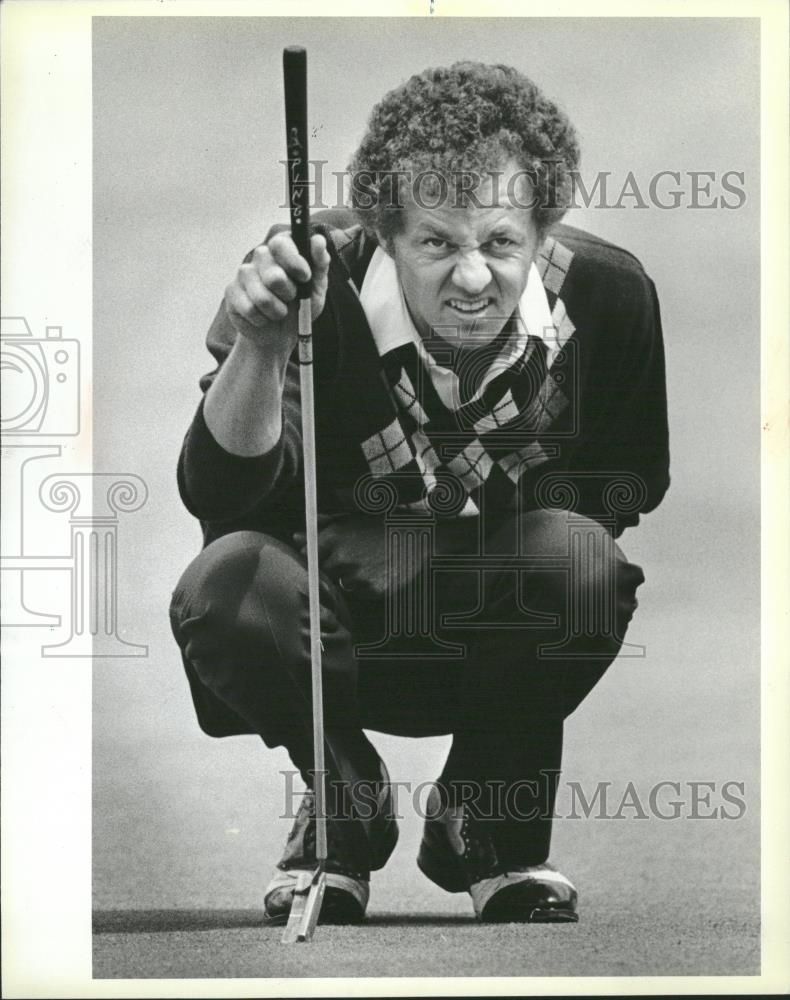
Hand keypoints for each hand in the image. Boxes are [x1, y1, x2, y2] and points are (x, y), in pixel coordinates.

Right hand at [224, 230, 330, 352]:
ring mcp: (244, 272)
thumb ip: (320, 263)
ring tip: (279, 312)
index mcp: (282, 249)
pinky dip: (262, 320)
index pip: (280, 244)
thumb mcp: (317, 287)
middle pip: (273, 276)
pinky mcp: (232, 291)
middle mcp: (261, 256)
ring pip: (262, 297)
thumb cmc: (301, 305)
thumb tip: (319, 239)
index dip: (294, 262)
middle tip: (291, 298)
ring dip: (277, 311)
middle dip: (288, 294)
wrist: (281, 333)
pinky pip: (249, 309)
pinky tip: (264, 318)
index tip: (305, 277)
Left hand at [293, 514, 426, 600]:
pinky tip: (380, 570)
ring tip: (372, 561)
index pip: (310, 555)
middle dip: (336, 567)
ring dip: (352, 577)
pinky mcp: (372, 590)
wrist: (419, 536)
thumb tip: (296, 536)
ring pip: (343, 583)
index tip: (330, 554)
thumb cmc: (383, 525)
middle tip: (358, 556)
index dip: (319, 556)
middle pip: (324, 572)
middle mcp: (342, 557)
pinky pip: (360, 592)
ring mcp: (357, 575)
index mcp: (334, 536)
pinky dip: (367, 585)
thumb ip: (322, 526)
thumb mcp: (353, 518)